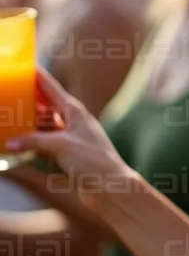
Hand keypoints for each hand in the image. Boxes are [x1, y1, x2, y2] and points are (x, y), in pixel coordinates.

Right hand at [7, 69, 133, 210]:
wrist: (111, 188)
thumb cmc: (94, 161)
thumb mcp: (61, 146)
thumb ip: (34, 141)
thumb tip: (10, 142)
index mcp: (74, 112)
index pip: (52, 89)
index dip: (38, 77)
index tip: (25, 67)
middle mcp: (72, 122)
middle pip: (44, 107)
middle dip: (26, 102)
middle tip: (8, 96)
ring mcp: (68, 139)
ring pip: (41, 127)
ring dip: (26, 124)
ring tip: (8, 120)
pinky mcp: (65, 156)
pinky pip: (42, 146)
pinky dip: (29, 145)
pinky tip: (16, 146)